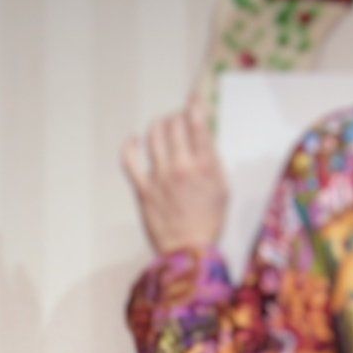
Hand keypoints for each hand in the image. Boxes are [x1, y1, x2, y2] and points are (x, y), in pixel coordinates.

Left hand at [122, 94, 229, 257]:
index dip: (194, 105)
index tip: (193, 100)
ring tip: (162, 130)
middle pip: (174, 124)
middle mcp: (183, 167)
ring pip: (154, 134)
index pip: (198, 123)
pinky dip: (130, 145)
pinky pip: (129, 159)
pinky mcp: (143, 189)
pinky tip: (134, 141)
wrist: (189, 252)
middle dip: (177, 117)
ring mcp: (160, 177)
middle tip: (178, 122)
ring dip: (158, 126)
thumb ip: (213, 160)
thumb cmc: (209, 222)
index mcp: (206, 166)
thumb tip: (204, 136)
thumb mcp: (223, 188)